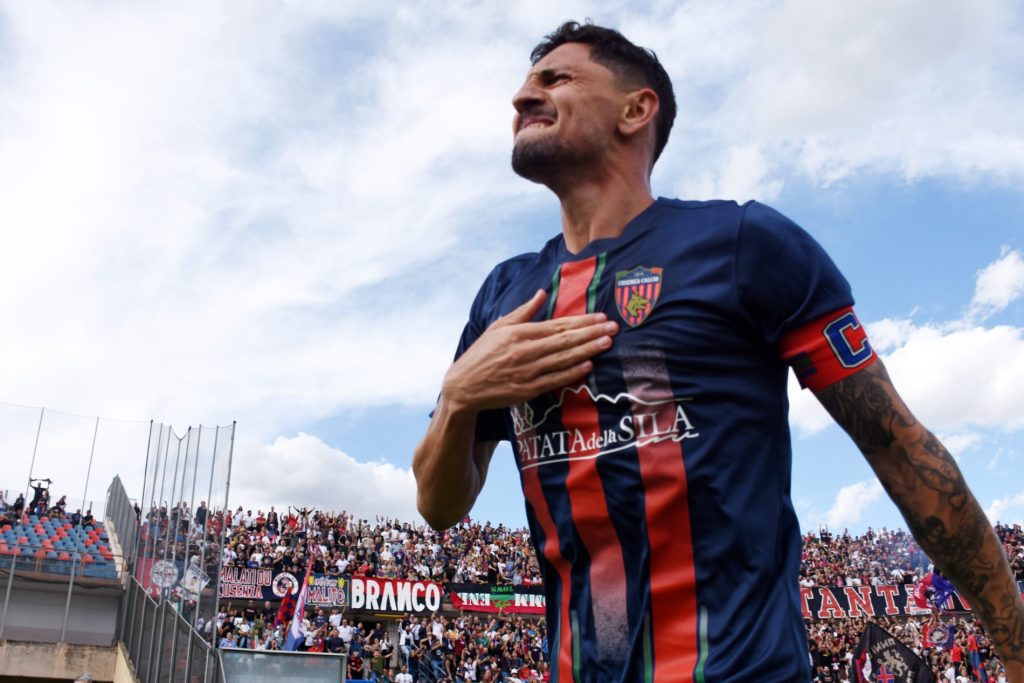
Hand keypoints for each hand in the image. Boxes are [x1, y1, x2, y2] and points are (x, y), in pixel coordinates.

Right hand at [442, 289, 617, 413]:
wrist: (463, 386)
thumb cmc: (481, 354)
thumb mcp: (498, 327)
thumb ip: (523, 311)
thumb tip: (541, 293)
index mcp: (519, 333)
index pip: (557, 325)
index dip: (581, 321)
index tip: (601, 317)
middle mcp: (525, 351)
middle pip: (565, 341)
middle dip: (591, 334)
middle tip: (613, 328)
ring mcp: (527, 372)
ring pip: (563, 359)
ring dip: (587, 351)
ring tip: (606, 343)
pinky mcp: (527, 390)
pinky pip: (554, 380)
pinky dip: (572, 373)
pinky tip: (588, 366)